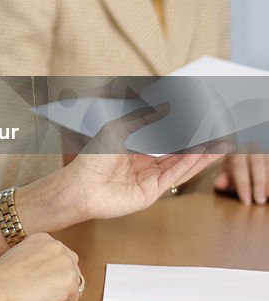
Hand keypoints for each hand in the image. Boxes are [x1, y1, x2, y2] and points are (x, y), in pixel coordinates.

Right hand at [0, 233, 81, 300]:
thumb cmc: (0, 278)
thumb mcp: (19, 255)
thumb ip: (37, 258)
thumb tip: (46, 273)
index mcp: (45, 238)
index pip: (59, 260)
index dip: (46, 275)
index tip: (30, 279)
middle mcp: (59, 246)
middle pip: (70, 271)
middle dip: (57, 283)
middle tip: (35, 288)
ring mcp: (66, 262)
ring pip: (71, 287)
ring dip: (57, 295)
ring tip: (36, 293)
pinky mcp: (70, 281)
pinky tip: (40, 300)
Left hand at [66, 104, 225, 219]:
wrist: (81, 185)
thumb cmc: (92, 157)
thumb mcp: (117, 129)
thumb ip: (141, 118)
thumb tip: (165, 107)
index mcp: (138, 154)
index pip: (167, 143)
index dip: (184, 135)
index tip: (200, 125)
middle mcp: (147, 168)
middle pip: (179, 155)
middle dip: (199, 146)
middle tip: (219, 136)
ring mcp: (151, 181)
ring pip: (181, 166)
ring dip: (201, 155)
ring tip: (220, 145)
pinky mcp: (152, 193)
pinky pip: (174, 176)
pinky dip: (188, 164)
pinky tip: (201, 154)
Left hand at [213, 153, 268, 204]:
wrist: (244, 151)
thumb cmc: (235, 163)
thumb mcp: (226, 169)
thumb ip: (223, 177)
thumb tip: (219, 184)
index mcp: (237, 150)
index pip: (239, 167)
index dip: (243, 184)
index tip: (246, 200)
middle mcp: (252, 148)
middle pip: (257, 165)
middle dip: (258, 184)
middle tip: (259, 200)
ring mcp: (264, 151)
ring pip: (268, 165)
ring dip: (268, 183)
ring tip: (268, 197)